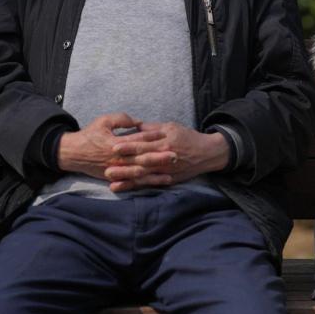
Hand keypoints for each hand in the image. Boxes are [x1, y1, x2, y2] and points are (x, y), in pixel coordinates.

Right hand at [57, 113, 162, 179]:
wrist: (73, 153)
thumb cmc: (89, 135)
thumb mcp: (103, 121)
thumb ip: (122, 119)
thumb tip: (139, 122)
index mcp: (115, 142)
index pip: (137, 139)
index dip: (152, 137)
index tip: (165, 134)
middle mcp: (118, 158)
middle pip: (142, 158)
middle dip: (159, 157)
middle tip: (176, 155)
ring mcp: (117, 169)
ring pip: (140, 172)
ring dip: (156, 171)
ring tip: (171, 170)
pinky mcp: (116, 177)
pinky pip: (134, 181)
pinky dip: (147, 182)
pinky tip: (159, 181)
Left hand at [105, 122, 229, 191]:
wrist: (207, 153)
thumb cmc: (188, 137)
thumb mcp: (171, 127)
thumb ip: (153, 128)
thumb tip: (136, 125)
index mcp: (164, 142)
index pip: (143, 144)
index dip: (129, 146)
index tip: (114, 147)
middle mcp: (164, 158)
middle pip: (141, 162)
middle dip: (124, 166)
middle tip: (106, 168)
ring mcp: (166, 171)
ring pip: (144, 176)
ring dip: (127, 179)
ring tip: (112, 182)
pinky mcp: (168, 180)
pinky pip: (150, 184)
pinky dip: (137, 186)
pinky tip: (125, 188)